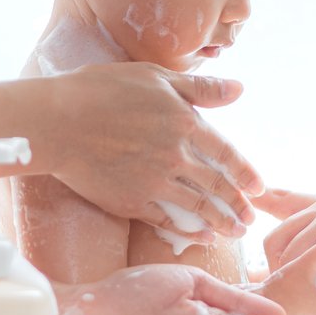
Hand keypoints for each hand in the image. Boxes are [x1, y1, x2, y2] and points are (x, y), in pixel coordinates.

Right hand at [37, 63, 261, 239]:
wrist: (57, 121)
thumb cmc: (102, 90)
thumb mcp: (155, 78)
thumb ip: (199, 88)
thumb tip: (239, 90)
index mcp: (186, 123)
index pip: (227, 153)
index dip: (246, 172)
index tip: (258, 187)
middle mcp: (176, 155)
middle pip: (217, 185)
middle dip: (238, 205)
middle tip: (250, 220)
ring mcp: (155, 181)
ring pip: (199, 206)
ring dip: (221, 222)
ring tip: (235, 233)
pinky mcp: (132, 201)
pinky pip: (168, 220)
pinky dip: (189, 230)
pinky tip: (203, 237)